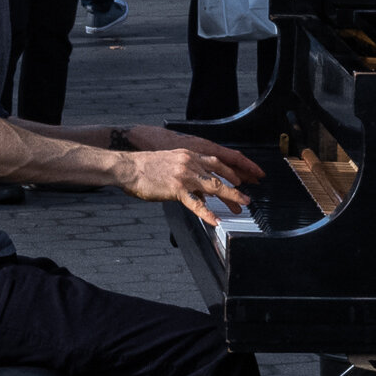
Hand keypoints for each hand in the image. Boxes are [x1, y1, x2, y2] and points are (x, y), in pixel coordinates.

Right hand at [114, 138, 262, 219]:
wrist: (128, 167)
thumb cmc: (146, 166)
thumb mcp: (172, 161)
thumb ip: (188, 171)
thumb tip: (199, 186)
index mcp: (190, 154)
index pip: (218, 162)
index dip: (232, 171)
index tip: (242, 179)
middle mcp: (191, 162)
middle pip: (221, 174)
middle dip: (237, 185)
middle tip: (247, 196)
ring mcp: (185, 176)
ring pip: (215, 187)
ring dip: (231, 197)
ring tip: (242, 205)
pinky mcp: (177, 189)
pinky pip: (196, 204)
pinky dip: (208, 213)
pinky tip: (216, 221)